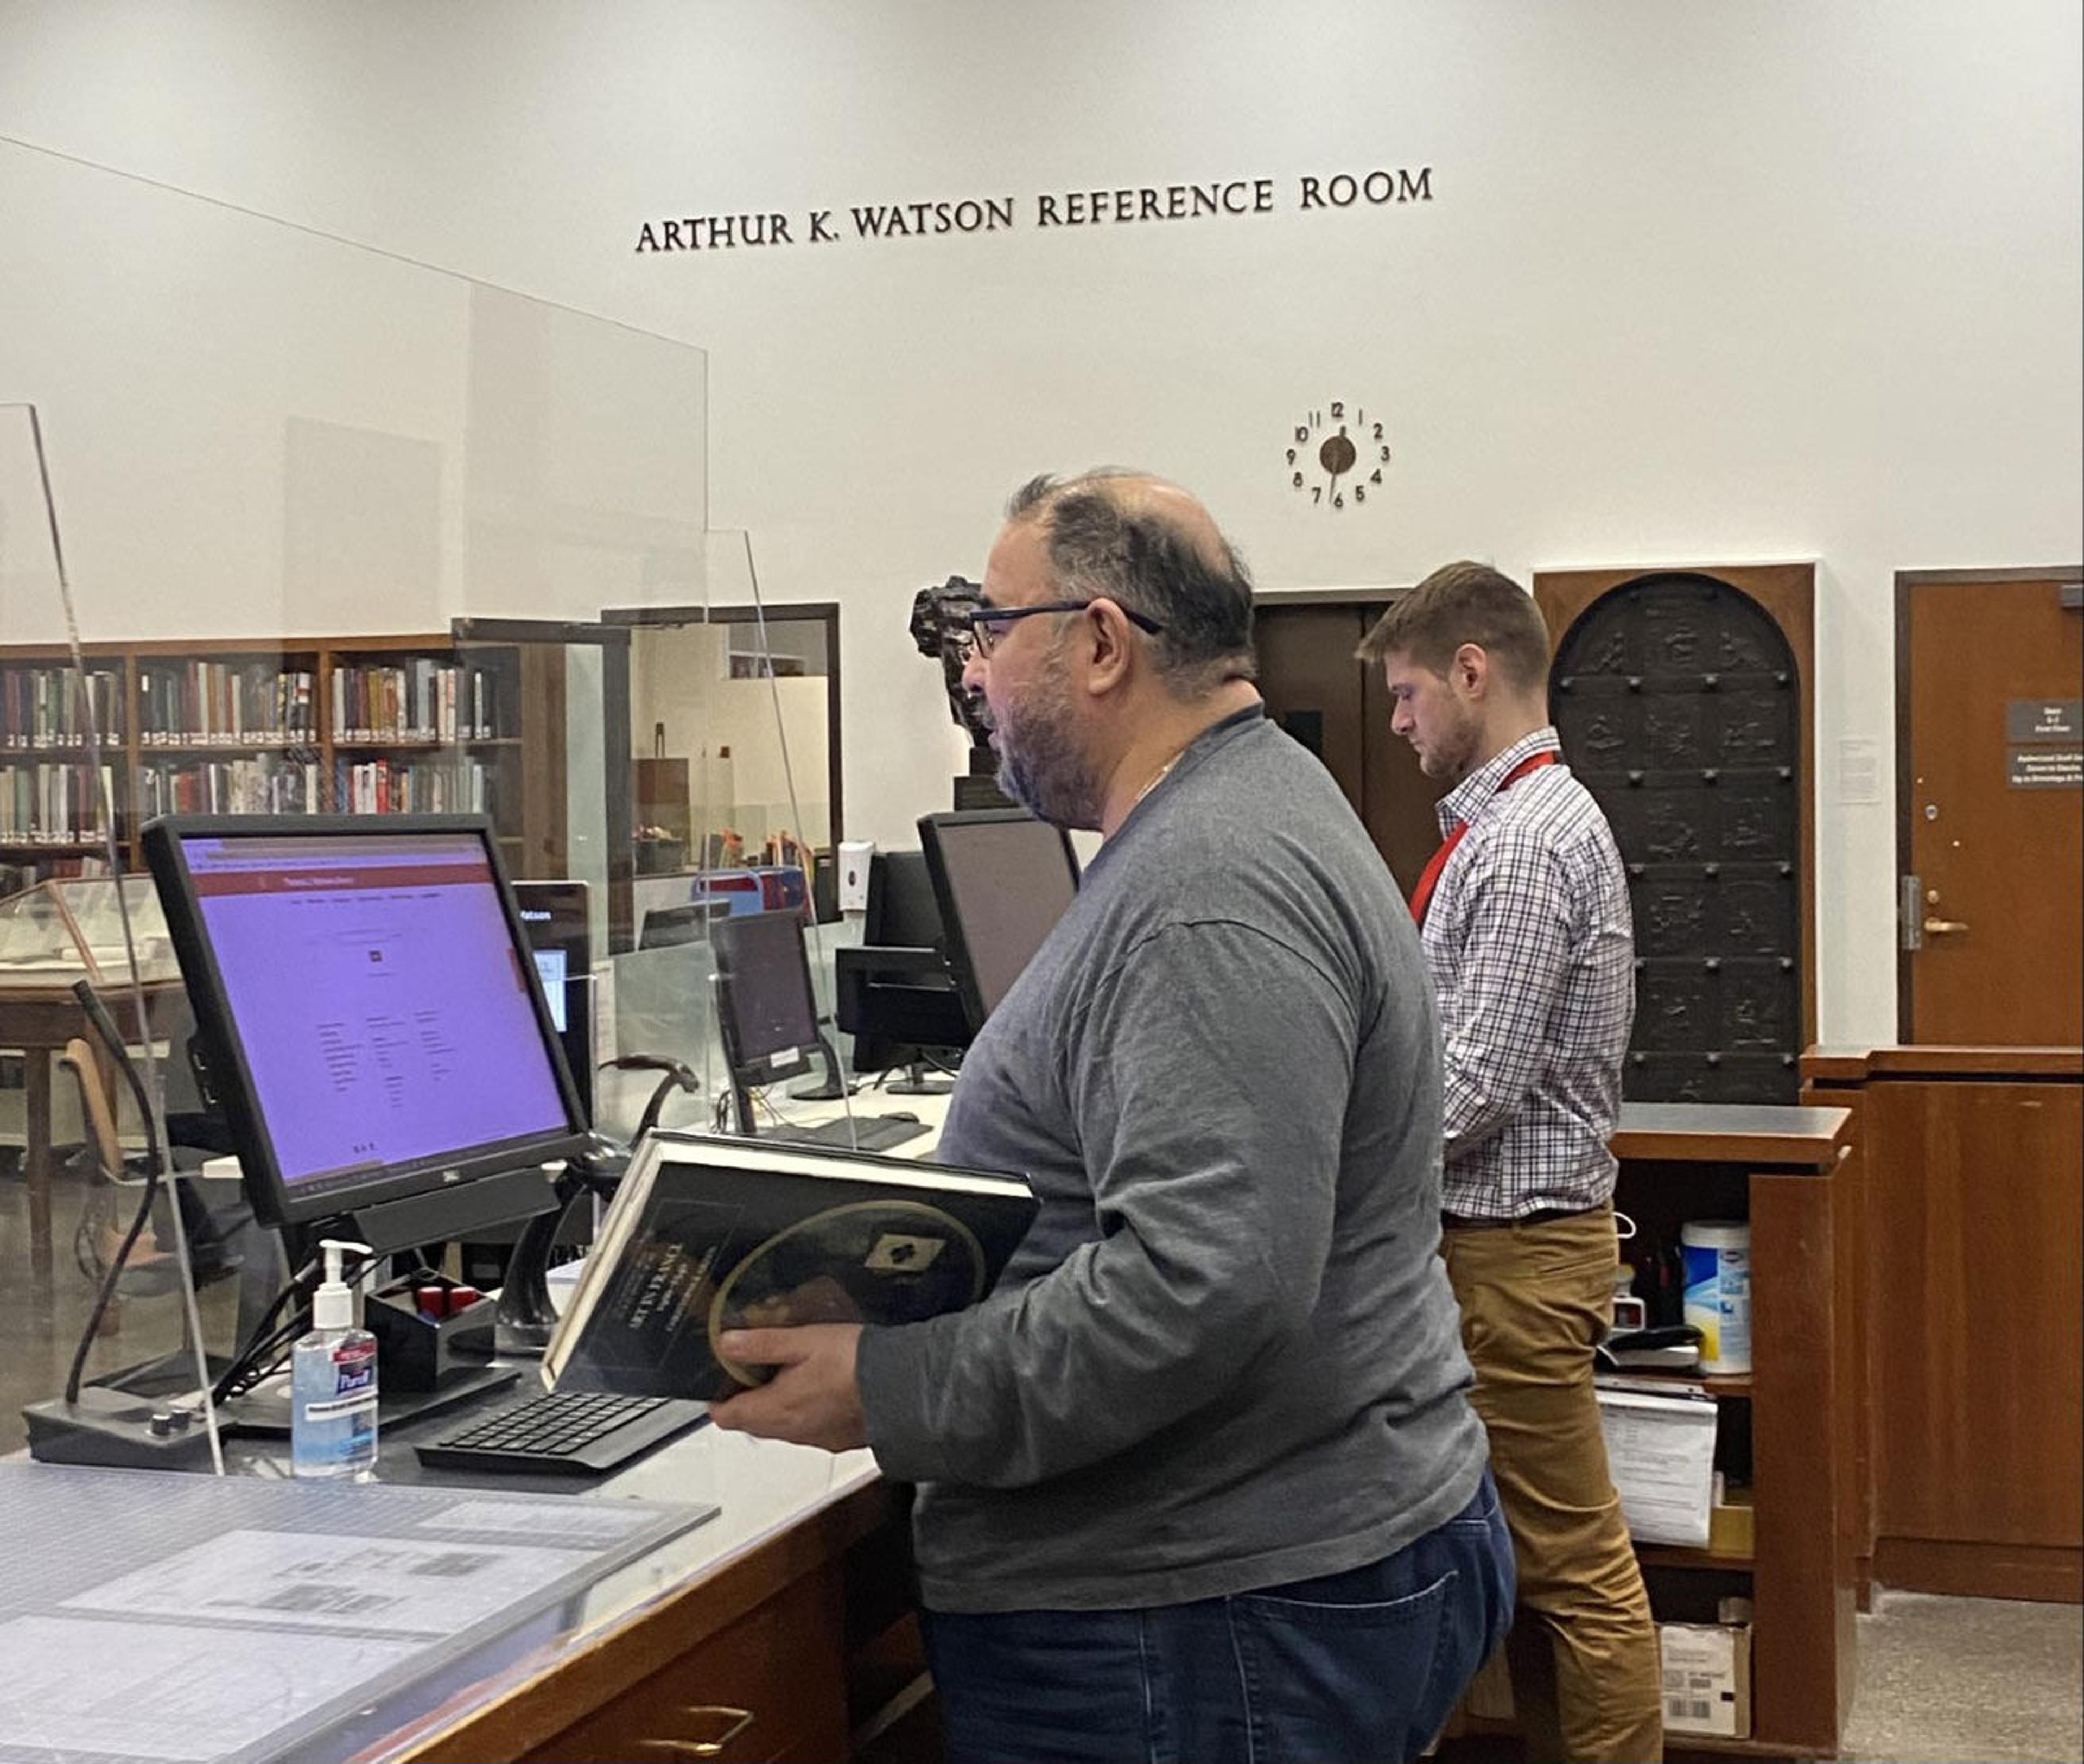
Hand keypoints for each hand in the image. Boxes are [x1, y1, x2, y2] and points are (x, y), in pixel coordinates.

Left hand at [707, 1323, 866, 1452]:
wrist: (903, 1388)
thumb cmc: (853, 1363)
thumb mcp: (803, 1341)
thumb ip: (762, 1344)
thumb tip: (726, 1344)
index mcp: (775, 1410)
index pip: (727, 1417)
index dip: (718, 1399)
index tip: (721, 1379)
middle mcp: (791, 1432)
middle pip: (752, 1424)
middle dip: (746, 1400)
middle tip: (754, 1369)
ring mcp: (816, 1439)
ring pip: (781, 1428)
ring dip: (776, 1407)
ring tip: (789, 1374)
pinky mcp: (839, 1440)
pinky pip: (808, 1430)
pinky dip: (804, 1413)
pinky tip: (820, 1390)